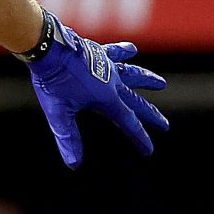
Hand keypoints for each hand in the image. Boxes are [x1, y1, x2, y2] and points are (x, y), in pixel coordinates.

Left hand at [24, 12, 167, 167]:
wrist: (49, 49)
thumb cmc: (53, 81)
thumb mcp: (59, 113)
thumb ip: (68, 138)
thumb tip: (74, 165)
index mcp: (106, 99)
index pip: (127, 123)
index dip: (139, 138)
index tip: (149, 151)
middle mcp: (112, 82)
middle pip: (136, 102)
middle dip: (150, 115)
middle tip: (165, 125)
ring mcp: (107, 65)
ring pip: (132, 74)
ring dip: (146, 80)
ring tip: (161, 83)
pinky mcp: (98, 53)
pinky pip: (115, 52)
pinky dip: (123, 52)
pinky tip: (132, 50)